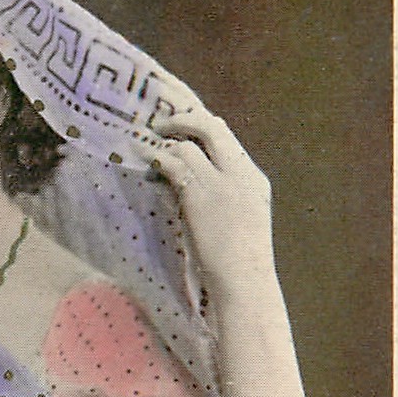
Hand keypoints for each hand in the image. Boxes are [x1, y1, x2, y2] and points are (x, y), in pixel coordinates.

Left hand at [149, 106, 275, 292]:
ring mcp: (221, 183)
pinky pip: (175, 164)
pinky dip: (158, 158)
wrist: (245, 282)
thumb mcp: (239, 220)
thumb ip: (221, 195)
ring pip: (189, 144)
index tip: (182, 114)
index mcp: (253, 179)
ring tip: (143, 139)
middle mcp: (240, 174)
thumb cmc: (238, 262)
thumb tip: (185, 181)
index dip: (201, 121)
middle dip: (183, 115)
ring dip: (164, 140)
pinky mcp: (200, 196)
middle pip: (212, 126)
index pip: (226, 137)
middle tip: (159, 116)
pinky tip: (144, 158)